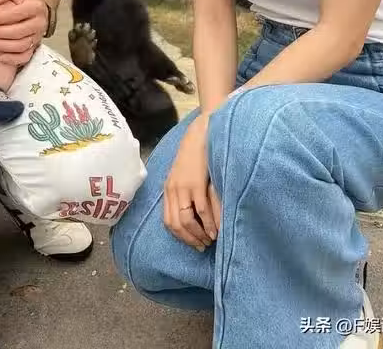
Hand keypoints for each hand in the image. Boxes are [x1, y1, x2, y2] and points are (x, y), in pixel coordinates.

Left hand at [0, 0, 47, 65]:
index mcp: (35, 7)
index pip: (15, 14)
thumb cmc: (22, 1)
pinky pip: (25, 57)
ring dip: (2, 46)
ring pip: (21, 46)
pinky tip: (1, 57)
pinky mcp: (35, 47)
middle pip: (18, 32)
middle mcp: (39, 23)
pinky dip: (13, 59)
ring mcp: (38, 37)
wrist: (34, 10)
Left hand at [164, 112, 220, 249]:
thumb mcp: (183, 176)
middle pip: (176, 224)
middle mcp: (173, 190)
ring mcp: (184, 187)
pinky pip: (201, 210)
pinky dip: (208, 224)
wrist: (201, 134)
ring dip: (198, 235)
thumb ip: (184, 194)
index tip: (192, 244)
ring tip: (209, 241)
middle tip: (202, 247)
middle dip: (189, 239)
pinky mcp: (197, 183)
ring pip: (187, 220)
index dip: (179, 236)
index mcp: (168, 189)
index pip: (168, 221)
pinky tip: (215, 231)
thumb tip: (192, 216)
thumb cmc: (195, 155)